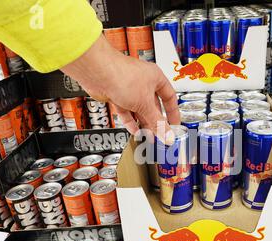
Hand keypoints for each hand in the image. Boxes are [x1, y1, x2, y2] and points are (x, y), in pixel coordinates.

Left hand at [61, 34, 179, 143]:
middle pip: (153, 106)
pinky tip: (134, 130)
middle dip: (156, 121)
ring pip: (139, 109)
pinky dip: (130, 121)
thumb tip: (168, 135)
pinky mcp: (116, 94)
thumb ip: (157, 122)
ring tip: (147, 135)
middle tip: (159, 134)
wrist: (97, 72)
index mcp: (156, 78)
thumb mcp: (145, 104)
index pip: (170, 97)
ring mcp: (129, 88)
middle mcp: (143, 82)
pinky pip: (126, 111)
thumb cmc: (121, 75)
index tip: (174, 125)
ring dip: (143, 123)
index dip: (173, 113)